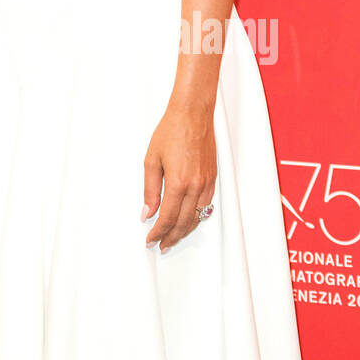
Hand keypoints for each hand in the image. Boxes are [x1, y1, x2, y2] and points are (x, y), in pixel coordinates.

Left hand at [142, 101, 215, 251]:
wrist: (192, 114)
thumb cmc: (170, 132)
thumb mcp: (151, 160)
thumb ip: (150, 190)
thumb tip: (147, 213)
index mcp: (178, 183)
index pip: (167, 218)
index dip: (158, 232)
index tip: (150, 240)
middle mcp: (196, 186)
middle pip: (184, 222)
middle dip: (171, 237)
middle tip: (160, 245)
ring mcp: (207, 183)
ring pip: (197, 217)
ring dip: (185, 230)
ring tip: (173, 237)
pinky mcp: (213, 178)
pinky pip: (206, 206)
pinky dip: (197, 217)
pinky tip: (189, 219)